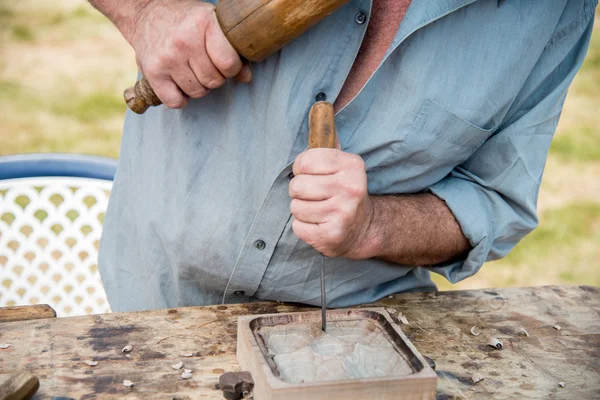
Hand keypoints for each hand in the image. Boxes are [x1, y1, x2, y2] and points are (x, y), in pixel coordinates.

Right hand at [126, 0, 250, 107]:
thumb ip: (232, 49)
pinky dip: (180, 98)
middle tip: (204, 64)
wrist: (146, 13)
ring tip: (191, 70)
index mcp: (203, 24)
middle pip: (214, 81)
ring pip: (197, 92)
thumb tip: (246, 77)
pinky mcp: (152, 73)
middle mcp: (184, 41)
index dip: (231, 68)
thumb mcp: (212, 24)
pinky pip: (176, 102)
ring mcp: (167, 58)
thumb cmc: (186, 20)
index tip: (225, 63)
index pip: (228, 63)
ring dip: (198, 86)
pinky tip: (179, 82)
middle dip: (214, 77)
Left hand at [289, 149, 377, 258]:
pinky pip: (298, 227)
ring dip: (301, 210)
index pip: (305, 161)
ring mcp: (342, 213)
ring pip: (296, 207)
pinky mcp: (332, 235)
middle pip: (298, 186)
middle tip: (313, 195)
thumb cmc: (344, 192)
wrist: (364, 227)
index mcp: (352, 166)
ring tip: (317, 210)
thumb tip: (319, 111)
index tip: (309, 174)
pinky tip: (318, 224)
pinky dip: (303, 227)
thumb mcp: (343, 165)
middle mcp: (350, 188)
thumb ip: (328, 145)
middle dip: (299, 191)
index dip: (300, 168)